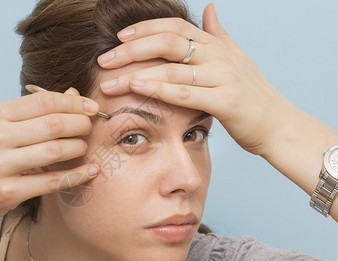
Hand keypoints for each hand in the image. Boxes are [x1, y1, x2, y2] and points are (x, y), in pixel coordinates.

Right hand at [0, 88, 100, 225]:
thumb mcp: (2, 125)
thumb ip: (36, 110)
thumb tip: (74, 94)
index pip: (44, 101)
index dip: (74, 103)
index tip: (92, 108)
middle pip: (53, 124)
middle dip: (81, 124)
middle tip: (88, 128)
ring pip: (55, 151)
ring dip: (79, 148)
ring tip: (83, 147)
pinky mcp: (8, 192)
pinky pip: (52, 182)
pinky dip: (76, 176)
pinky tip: (90, 171)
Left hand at [97, 3, 291, 155]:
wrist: (279, 126)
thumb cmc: (253, 96)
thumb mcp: (237, 58)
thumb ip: (219, 33)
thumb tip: (209, 8)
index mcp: (217, 46)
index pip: (176, 27)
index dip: (146, 28)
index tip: (120, 37)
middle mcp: (219, 57)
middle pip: (168, 43)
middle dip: (132, 49)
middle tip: (105, 60)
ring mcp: (224, 78)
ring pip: (173, 69)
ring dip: (137, 73)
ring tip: (110, 80)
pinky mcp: (226, 101)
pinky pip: (186, 93)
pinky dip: (160, 90)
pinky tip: (137, 88)